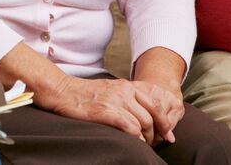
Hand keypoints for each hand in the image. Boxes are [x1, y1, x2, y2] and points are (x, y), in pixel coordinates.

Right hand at [42, 75, 174, 144]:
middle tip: (152, 144)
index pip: (155, 103)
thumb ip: (126, 99)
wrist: (63, 91)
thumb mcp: (109, 90)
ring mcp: (116, 100)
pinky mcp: (107, 111)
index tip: (168, 135)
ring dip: (145, 138)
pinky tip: (132, 143)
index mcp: (126, 86)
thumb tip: (141, 116)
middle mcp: (124, 91)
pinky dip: (135, 138)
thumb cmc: (84, 95)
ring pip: (143, 123)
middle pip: (152, 115)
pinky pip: (130, 128)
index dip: (164, 121)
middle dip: (156, 134)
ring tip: (140, 144)